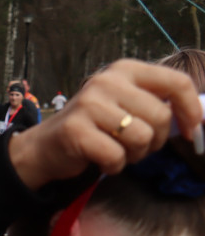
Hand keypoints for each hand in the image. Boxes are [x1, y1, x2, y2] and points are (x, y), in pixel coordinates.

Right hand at [9, 59, 202, 188]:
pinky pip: (116, 156)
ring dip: (135, 155)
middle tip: (137, 147)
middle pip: (161, 116)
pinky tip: (101, 161)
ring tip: (118, 152)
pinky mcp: (76, 130)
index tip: (193, 132)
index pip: (176, 83)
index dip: (191, 111)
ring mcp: (89, 104)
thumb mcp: (125, 105)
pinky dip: (113, 166)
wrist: (46, 146)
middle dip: (155, 141)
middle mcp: (107, 81)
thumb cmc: (93, 128)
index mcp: (125, 69)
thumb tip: (198, 119)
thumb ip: (156, 103)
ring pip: (141, 138)